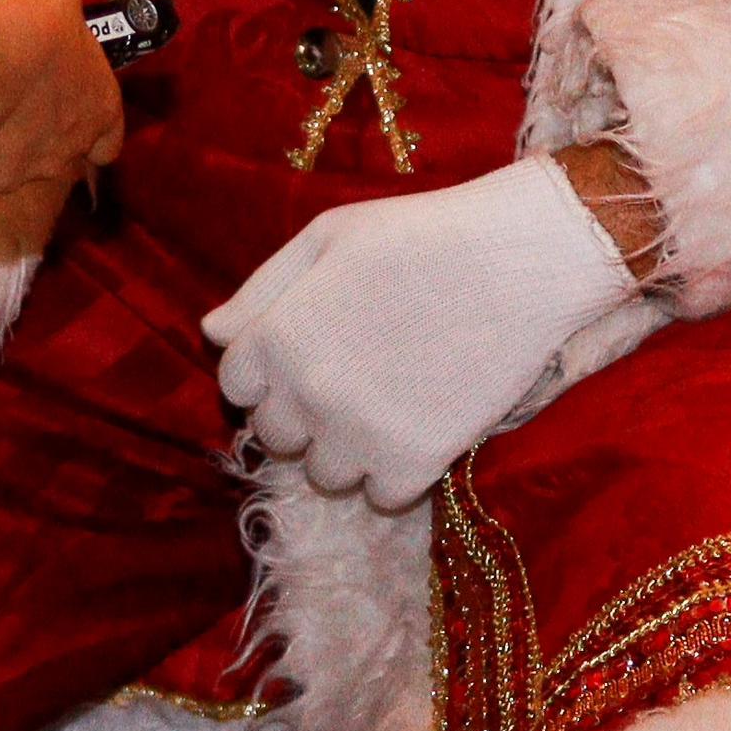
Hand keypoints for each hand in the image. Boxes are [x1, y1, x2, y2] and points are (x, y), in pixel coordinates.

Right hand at [0, 0, 122, 195]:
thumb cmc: (36, 23)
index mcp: (99, 110)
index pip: (108, 140)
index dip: (91, 129)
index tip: (66, 109)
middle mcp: (68, 150)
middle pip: (53, 152)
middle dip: (31, 130)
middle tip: (1, 95)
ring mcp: (26, 171)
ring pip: (2, 159)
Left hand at [201, 154, 644, 508]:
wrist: (518, 260)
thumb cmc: (419, 234)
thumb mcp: (327, 237)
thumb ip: (262, 289)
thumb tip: (211, 333)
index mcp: (279, 335)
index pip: (236, 385)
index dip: (267, 370)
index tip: (309, 352)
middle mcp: (308, 393)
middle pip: (276, 434)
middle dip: (303, 410)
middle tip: (355, 372)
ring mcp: (360, 433)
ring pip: (325, 473)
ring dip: (347, 447)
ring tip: (390, 399)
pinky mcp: (415, 461)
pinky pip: (380, 495)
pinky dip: (395, 472)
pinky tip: (418, 425)